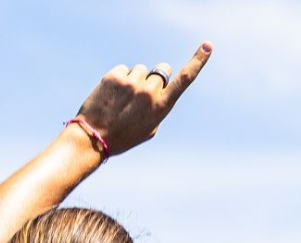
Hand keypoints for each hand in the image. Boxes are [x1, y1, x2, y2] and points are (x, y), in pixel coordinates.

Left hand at [72, 44, 211, 157]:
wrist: (93, 137)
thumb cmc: (124, 136)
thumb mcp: (149, 128)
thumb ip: (158, 105)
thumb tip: (158, 86)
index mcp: (161, 107)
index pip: (184, 80)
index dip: (197, 62)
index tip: (207, 46)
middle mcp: (149, 93)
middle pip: (161, 71)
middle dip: (155, 77)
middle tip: (141, 94)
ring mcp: (131, 83)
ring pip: (141, 70)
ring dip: (134, 80)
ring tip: (122, 99)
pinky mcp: (115, 76)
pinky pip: (124, 70)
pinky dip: (119, 79)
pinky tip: (112, 95)